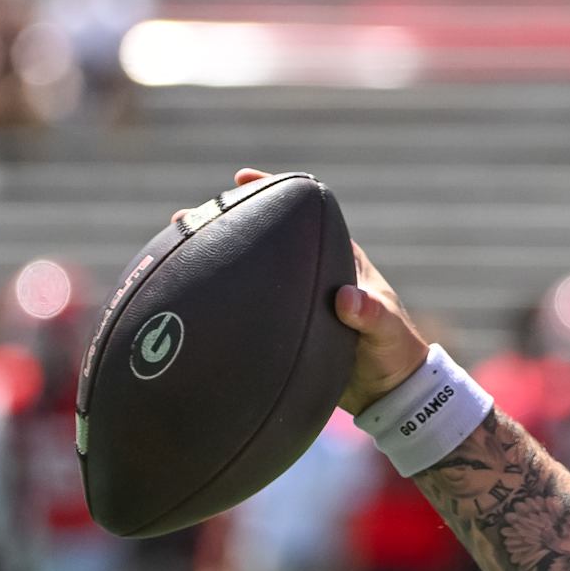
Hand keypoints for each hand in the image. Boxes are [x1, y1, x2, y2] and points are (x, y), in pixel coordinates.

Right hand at [181, 169, 431, 413]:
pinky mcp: (283, 326)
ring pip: (253, 271)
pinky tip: (189, 299)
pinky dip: (224, 298)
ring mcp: (295, 298)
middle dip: (230, 222)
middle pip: (269, 239)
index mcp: (341, 260)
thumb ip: (371, 315)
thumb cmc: (394, 352)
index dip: (277, 192)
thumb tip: (346, 299)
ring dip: (218, 258)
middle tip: (188, 216)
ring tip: (175, 247)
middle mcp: (314, 273)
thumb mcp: (387, 331)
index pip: (307, 216)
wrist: (387, 391)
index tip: (244, 178)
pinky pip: (249, 305)